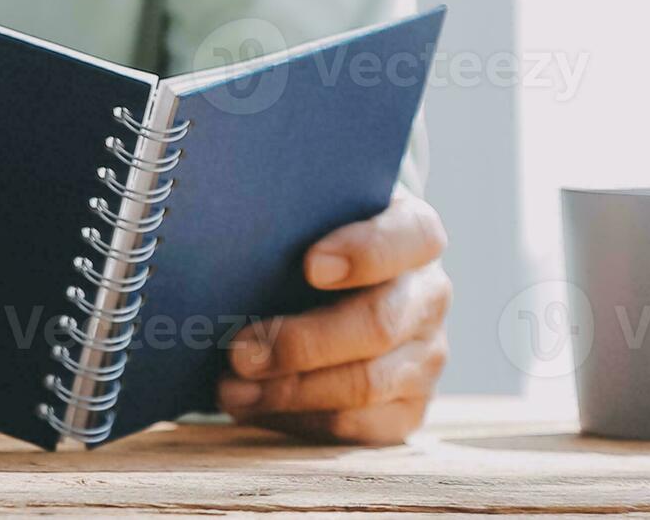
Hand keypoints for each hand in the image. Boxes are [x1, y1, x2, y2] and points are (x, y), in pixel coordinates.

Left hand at [219, 193, 451, 443]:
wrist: (323, 293)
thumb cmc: (302, 248)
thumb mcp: (301, 224)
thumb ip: (283, 224)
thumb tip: (221, 240)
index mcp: (412, 236)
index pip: (413, 237)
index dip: (366, 252)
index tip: (310, 266)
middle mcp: (428, 296)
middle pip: (379, 324)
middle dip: (301, 343)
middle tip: (239, 352)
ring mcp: (425, 355)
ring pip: (366, 383)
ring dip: (289, 391)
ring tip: (231, 389)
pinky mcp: (408, 407)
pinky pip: (357, 424)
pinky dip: (299, 419)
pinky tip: (255, 408)